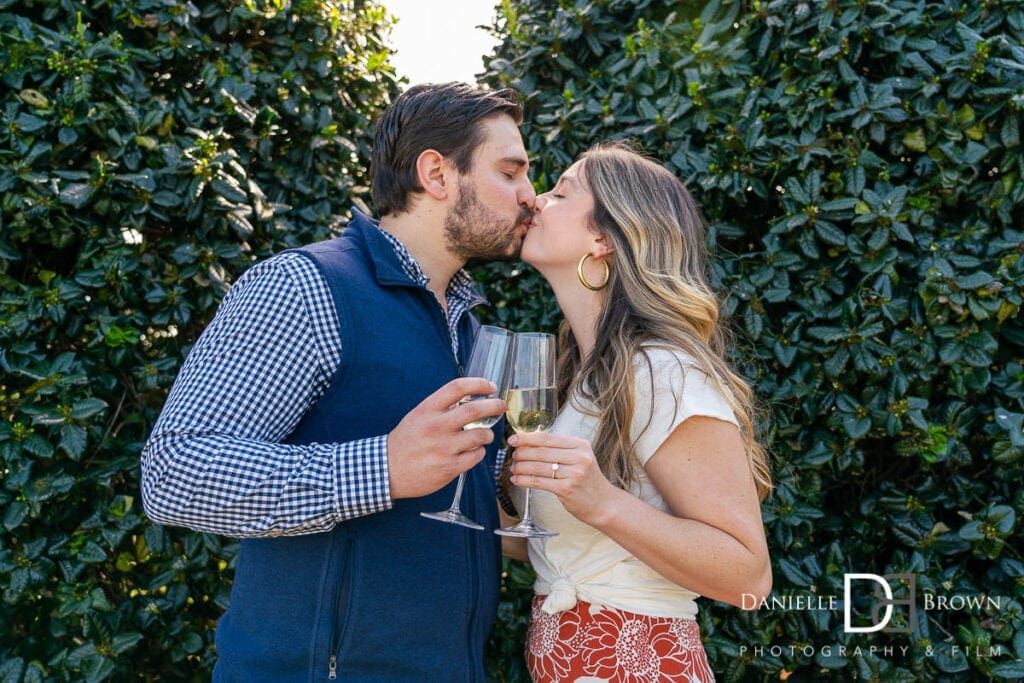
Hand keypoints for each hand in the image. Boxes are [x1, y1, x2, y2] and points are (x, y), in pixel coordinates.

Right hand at [388, 377, 504, 498]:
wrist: (387, 471)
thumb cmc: (405, 442)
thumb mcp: (417, 417)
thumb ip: (440, 408)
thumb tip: (469, 399)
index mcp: (427, 410)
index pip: (457, 388)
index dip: (478, 384)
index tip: (490, 386)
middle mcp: (436, 427)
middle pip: (475, 410)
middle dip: (494, 406)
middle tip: (500, 406)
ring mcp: (443, 448)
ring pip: (480, 435)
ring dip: (488, 434)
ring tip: (485, 435)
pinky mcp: (449, 467)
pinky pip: (476, 456)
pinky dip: (479, 452)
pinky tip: (474, 451)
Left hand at [507, 432, 618, 525]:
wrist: (604, 504)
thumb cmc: (588, 481)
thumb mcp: (580, 458)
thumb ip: (561, 449)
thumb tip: (530, 443)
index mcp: (580, 445)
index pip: (548, 438)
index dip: (527, 438)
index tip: (513, 440)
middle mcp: (579, 457)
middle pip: (541, 451)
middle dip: (522, 453)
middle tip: (513, 456)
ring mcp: (574, 474)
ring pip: (538, 467)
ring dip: (521, 467)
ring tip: (513, 468)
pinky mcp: (567, 489)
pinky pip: (539, 482)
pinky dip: (524, 480)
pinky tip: (516, 480)